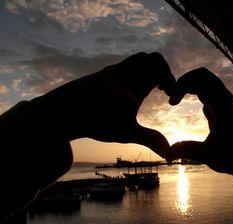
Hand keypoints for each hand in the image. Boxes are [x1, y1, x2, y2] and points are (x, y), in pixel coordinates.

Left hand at [32, 52, 175, 157]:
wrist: (60, 112)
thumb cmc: (97, 120)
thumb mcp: (127, 132)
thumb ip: (151, 139)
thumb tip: (170, 154)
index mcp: (134, 80)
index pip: (160, 66)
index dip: (170, 80)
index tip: (169, 99)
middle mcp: (123, 72)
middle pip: (149, 58)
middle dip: (160, 72)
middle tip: (161, 90)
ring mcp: (109, 73)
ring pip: (133, 62)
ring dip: (144, 73)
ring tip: (144, 92)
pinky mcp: (98, 78)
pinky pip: (120, 69)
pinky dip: (130, 77)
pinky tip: (124, 97)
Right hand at [166, 68, 232, 174]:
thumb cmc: (229, 157)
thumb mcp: (206, 155)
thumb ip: (186, 151)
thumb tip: (166, 156)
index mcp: (222, 105)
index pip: (200, 80)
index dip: (182, 86)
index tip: (171, 103)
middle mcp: (224, 98)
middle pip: (202, 75)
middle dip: (183, 81)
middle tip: (171, 96)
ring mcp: (223, 101)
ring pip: (203, 80)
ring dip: (186, 85)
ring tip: (173, 101)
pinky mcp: (220, 106)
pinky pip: (204, 89)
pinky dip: (191, 91)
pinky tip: (179, 103)